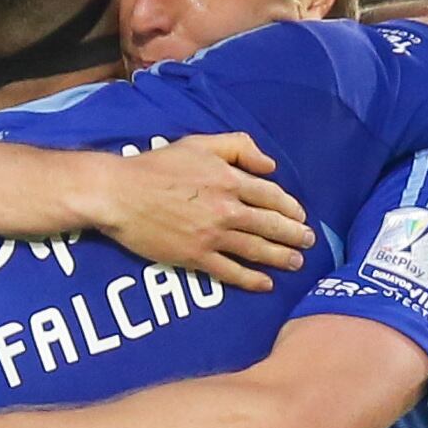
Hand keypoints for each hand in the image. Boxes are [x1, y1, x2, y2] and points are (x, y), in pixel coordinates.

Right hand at [88, 134, 314, 290]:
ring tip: (296, 263)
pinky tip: (265, 284)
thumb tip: (270, 165)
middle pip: (271, 225)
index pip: (272, 196)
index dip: (290, 208)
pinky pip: (231, 272)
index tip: (300, 216)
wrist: (119, 194)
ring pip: (257, 250)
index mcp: (229, 180)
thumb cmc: (157, 166)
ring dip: (281, 257)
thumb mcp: (199, 143)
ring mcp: (212, 236)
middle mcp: (226, 209)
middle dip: (294, 235)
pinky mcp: (195, 257)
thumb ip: (238, 147)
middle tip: (308, 242)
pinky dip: (251, 279)